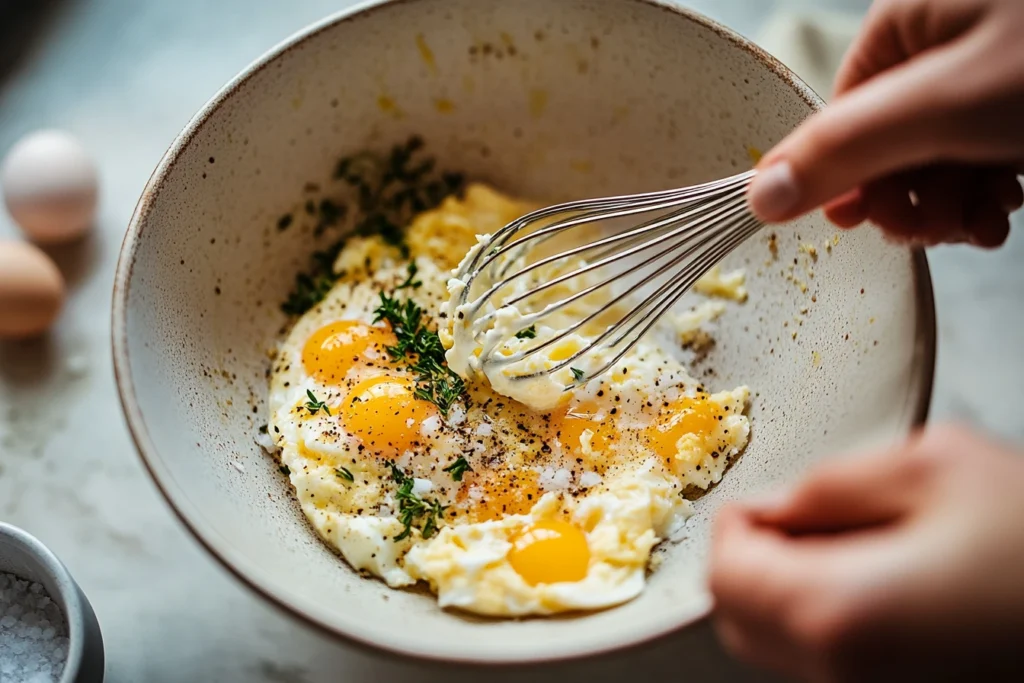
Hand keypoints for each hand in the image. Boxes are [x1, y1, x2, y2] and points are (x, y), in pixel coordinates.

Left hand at [709, 425, 1023, 681]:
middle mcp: (846, 673)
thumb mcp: (935, 467)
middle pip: (740, 621)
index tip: (764, 500)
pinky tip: (874, 580)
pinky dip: (823, 620)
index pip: (726, 575)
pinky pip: (829, 663)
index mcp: (840, 611)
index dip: (734, 524)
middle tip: (796, 518)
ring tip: (844, 543)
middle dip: (750, 561)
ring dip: (783, 591)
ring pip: (779, 648)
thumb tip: (779, 506)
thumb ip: (832, 482)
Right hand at [748, 0, 1023, 246]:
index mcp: (904, 22)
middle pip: (886, 145)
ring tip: (977, 224)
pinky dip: (983, 199)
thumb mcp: (947, 106)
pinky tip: (997, 214)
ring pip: (934, 161)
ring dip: (948, 209)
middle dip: (907, 200)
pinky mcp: (1014, 105)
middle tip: (934, 226)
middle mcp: (938, 43)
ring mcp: (981, 75)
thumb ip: (849, 149)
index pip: (841, 118)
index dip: (848, 180)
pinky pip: (978, 160)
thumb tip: (761, 193)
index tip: (868, 220)